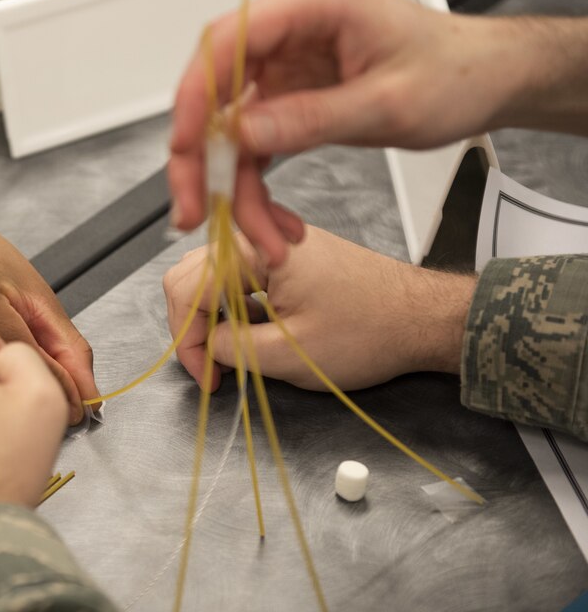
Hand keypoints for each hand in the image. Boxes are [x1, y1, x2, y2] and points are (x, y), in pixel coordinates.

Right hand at [162, 227, 476, 391]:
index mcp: (258, 250)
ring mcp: (273, 242)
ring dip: (210, 314)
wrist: (422, 318)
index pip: (188, 288)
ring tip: (229, 352)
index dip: (187, 339)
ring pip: (211, 272)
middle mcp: (261, 235)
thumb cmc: (369, 333)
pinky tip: (249, 333)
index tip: (207, 376)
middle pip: (191, 273)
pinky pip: (238, 273)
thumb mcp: (289, 354)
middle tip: (211, 367)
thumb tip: (207, 347)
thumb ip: (232, 348)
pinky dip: (232, 305)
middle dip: (192, 324)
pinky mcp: (287, 255)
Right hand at [168, 0, 520, 263]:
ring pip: (230, 131)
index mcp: (313, 6)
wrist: (484, 81)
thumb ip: (310, 119)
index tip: (185, 148)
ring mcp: (285, 66)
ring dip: (235, 189)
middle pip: (215, 93)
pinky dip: (257, 188)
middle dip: (203, 161)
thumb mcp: (385, 105)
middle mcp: (289, 31)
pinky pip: (254, 146)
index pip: (228, 42)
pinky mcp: (288, 96)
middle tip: (197, 211)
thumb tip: (242, 135)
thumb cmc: (454, 74)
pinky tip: (272, 221)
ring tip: (260, 235)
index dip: (194, 96)